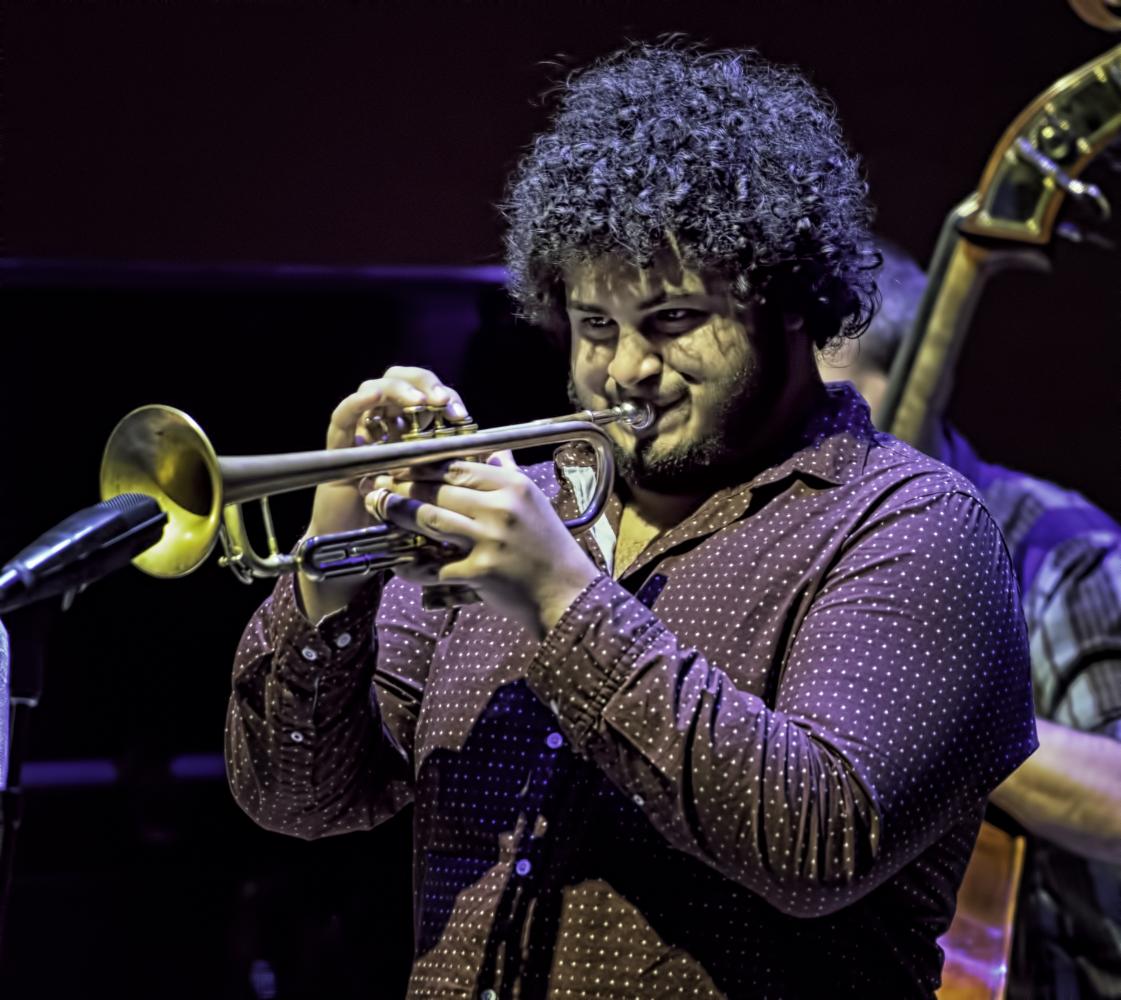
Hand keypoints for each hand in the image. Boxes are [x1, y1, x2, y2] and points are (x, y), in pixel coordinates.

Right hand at [299, 367, 469, 621]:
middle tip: (443, 402)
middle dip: (425, 386)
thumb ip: (461, 473)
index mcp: (413, 432)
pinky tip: (375, 396)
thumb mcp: (439, 495)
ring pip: (375, 389)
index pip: (429, 398)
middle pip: (402, 382)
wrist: (361, 551)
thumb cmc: (403, 524)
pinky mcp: (338, 447)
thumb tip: (500, 454)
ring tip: (419, 401)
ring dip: (399, 390)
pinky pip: (343, 417)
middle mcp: (387, 426)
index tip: (463, 417)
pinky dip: (358, 403)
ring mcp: (361, 432)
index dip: (447, 399)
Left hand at [368, 452, 599, 635]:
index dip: (421, 467)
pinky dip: (415, 566)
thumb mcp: (535, 502)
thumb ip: (510, 475)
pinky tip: (399, 563)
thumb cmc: (550, 547)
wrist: (568, 592)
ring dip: (399, 515)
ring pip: (431, 520)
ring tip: (380, 510)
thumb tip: (495, 453)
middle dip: (402, 488)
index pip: (456, 468)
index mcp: (512, 486)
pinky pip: (437, 566)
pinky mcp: (480, 572)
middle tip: (378, 487)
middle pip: (438, 491)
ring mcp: (490, 540)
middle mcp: (501, 508)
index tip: (398, 467)